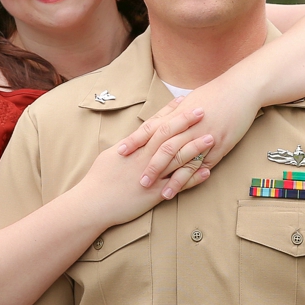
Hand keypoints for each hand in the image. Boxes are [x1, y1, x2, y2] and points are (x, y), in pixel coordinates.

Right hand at [76, 97, 214, 226]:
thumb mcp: (111, 156)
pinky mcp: (155, 194)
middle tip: (203, 110)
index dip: (170, 112)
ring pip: (177, 158)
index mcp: (134, 147)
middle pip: (169, 135)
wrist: (93, 203)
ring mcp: (151, 175)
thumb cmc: (98, 180)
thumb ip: (127, 147)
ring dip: (195, 147)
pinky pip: (178, 185)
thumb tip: (135, 139)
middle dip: (186, 122)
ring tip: (212, 138)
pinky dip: (193, 178)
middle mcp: (144, 158)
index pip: (155, 124)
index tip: (184, 101)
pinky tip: (207, 171)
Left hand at [117, 71, 261, 192]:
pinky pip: (201, 166)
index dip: (135, 140)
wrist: (241, 89)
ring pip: (181, 160)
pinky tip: (180, 189)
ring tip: (156, 192)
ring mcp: (203, 137)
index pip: (151, 128)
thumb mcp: (190, 100)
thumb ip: (172, 113)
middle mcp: (188, 126)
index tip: (120, 151)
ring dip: (168, 178)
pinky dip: (189, 179)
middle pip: (163, 147)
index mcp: (178, 113)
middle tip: (137, 180)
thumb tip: (156, 122)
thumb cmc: (215, 93)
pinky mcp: (218, 147)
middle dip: (149, 165)